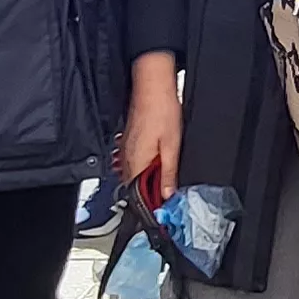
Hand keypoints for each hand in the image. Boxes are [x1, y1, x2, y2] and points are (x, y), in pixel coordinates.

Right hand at [121, 53, 182, 210]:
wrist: (152, 87)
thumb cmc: (161, 111)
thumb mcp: (172, 146)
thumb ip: (169, 173)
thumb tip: (168, 194)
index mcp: (136, 163)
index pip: (138, 196)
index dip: (151, 205)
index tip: (162, 212)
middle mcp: (127, 159)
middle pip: (136, 187)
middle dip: (151, 194)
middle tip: (167, 198)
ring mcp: (126, 150)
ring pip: (136, 175)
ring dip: (149, 180)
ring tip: (165, 182)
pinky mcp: (129, 142)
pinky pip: (136, 163)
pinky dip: (147, 168)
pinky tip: (158, 163)